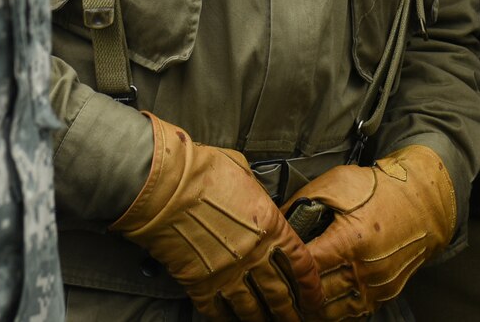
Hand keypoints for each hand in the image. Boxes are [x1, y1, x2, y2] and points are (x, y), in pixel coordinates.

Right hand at [110, 114, 320, 320]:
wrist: (165, 186)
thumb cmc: (203, 171)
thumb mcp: (244, 174)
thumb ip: (255, 193)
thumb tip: (255, 197)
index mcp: (270, 225)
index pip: (300, 262)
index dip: (310, 284)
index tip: (314, 298)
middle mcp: (253, 254)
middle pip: (279, 292)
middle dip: (289, 312)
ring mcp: (227, 272)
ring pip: (252, 308)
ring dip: (261, 320)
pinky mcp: (200, 283)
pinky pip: (218, 310)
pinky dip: (226, 319)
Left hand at [292, 146, 456, 319]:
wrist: (424, 200)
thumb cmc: (380, 189)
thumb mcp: (337, 183)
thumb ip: (303, 201)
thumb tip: (277, 218)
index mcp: (349, 241)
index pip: (306, 268)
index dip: (287, 268)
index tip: (275, 263)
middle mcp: (364, 268)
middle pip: (318, 294)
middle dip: (296, 291)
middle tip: (279, 287)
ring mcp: (377, 284)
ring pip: (335, 310)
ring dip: (314, 307)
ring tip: (298, 299)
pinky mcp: (386, 292)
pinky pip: (355, 312)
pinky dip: (338, 310)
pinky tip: (324, 303)